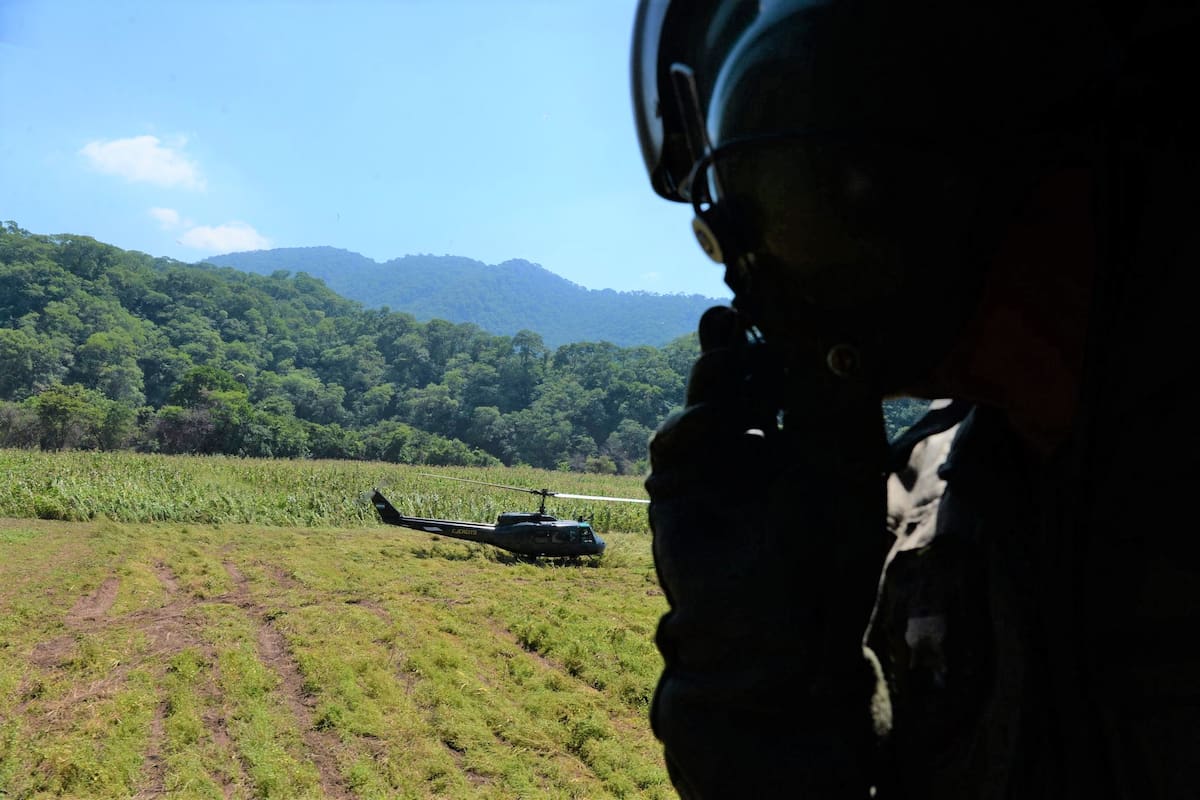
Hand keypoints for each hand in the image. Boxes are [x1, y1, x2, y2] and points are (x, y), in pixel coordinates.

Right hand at [646, 306, 889, 797]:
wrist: (777, 637)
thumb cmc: (828, 561)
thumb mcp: (846, 471)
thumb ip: (835, 405)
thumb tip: (832, 334)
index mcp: (804, 448)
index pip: (789, 380)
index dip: (782, 339)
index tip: (781, 291)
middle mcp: (758, 454)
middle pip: (742, 381)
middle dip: (739, 342)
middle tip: (741, 306)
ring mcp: (715, 473)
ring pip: (705, 404)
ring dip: (714, 369)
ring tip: (726, 337)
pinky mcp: (677, 495)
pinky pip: (673, 447)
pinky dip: (691, 426)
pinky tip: (714, 418)